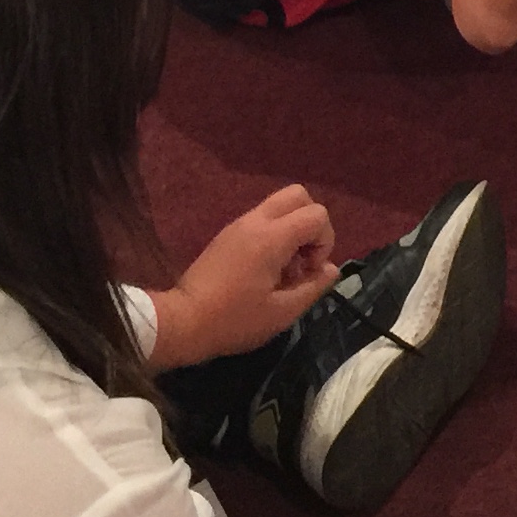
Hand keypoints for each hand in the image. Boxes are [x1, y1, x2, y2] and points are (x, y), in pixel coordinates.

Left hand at [153, 185, 336, 368]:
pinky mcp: (227, 234)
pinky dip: (274, 236)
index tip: (309, 272)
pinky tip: (265, 271)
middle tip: (303, 260)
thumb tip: (330, 269)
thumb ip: (313, 287)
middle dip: (311, 224)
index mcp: (271, 237)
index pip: (317, 215)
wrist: (185, 320)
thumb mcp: (282, 312)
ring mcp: (238, 224)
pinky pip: (261, 220)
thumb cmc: (235, 320)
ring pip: (279, 205)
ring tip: (284, 270)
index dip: (325, 242)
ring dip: (291, 231)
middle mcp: (255, 221)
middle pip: (298, 195)